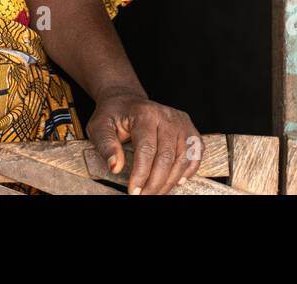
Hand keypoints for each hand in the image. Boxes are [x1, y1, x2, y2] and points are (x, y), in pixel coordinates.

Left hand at [87, 91, 201, 194]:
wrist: (126, 100)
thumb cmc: (113, 115)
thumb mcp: (100, 126)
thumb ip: (106, 145)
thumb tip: (115, 167)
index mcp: (145, 113)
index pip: (147, 149)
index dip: (141, 174)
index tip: (133, 192)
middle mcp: (167, 116)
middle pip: (167, 156)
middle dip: (155, 183)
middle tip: (144, 196)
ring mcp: (181, 122)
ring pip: (183, 158)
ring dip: (170, 181)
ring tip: (156, 192)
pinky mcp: (190, 129)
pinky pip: (196, 154)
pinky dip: (189, 171)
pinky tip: (176, 181)